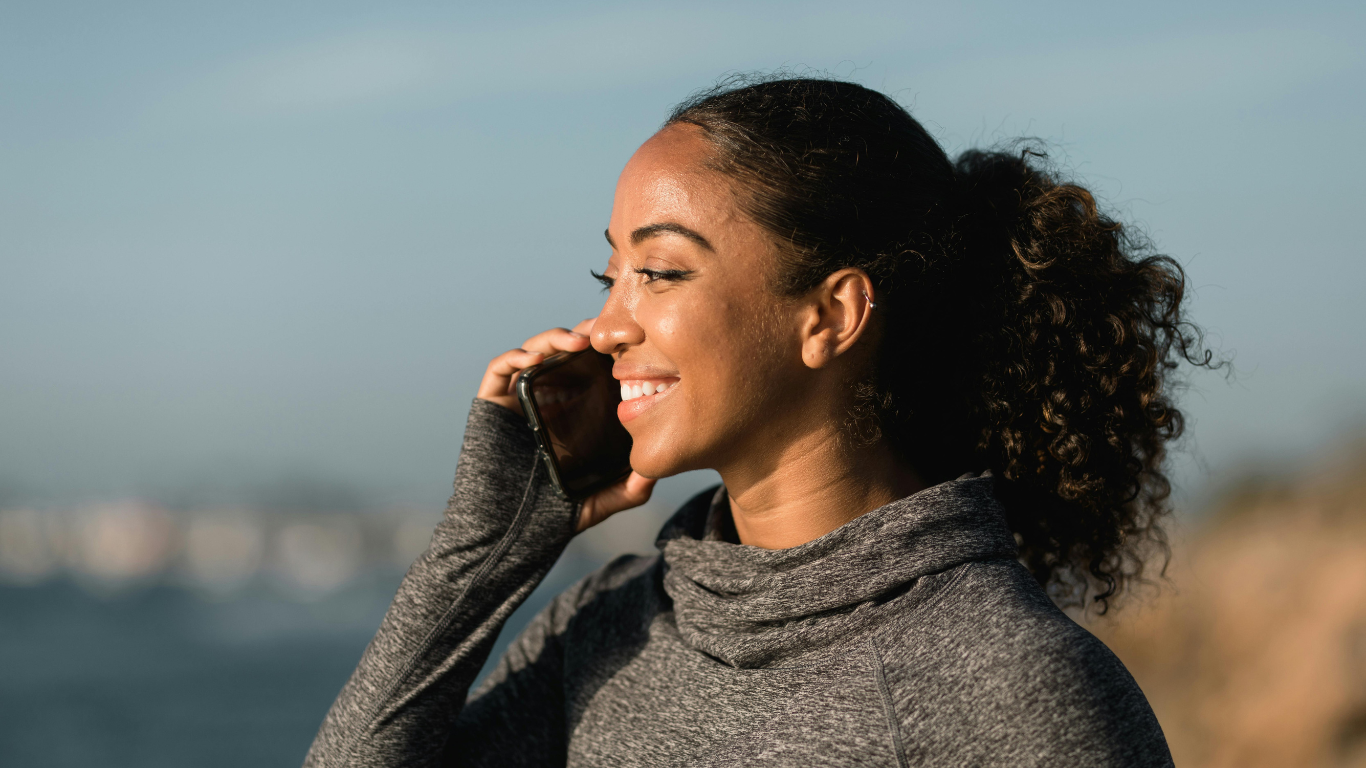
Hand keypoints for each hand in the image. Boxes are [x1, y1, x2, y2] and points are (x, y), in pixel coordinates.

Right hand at [476, 319, 655, 530]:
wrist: (510, 532)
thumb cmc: (553, 516)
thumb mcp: (601, 499)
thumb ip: (630, 489)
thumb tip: (656, 472)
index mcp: (572, 411)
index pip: (590, 368)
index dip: (606, 350)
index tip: (631, 343)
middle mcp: (545, 398)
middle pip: (564, 352)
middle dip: (585, 335)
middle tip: (607, 331)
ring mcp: (517, 398)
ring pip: (534, 351)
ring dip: (555, 339)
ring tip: (579, 342)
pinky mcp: (491, 403)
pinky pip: (500, 368)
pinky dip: (516, 356)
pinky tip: (536, 360)